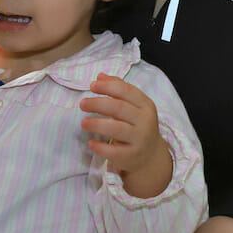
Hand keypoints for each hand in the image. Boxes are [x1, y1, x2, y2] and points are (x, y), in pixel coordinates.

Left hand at [79, 73, 172, 197]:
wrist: (150, 154)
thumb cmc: (136, 124)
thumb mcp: (132, 105)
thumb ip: (118, 88)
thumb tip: (100, 76)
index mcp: (145, 105)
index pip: (126, 91)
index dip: (108, 87)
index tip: (92, 86)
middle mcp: (145, 121)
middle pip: (119, 108)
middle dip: (98, 104)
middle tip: (82, 104)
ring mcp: (140, 139)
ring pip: (117, 129)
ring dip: (97, 124)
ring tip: (83, 123)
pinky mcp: (132, 156)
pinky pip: (115, 152)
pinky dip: (101, 148)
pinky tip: (91, 144)